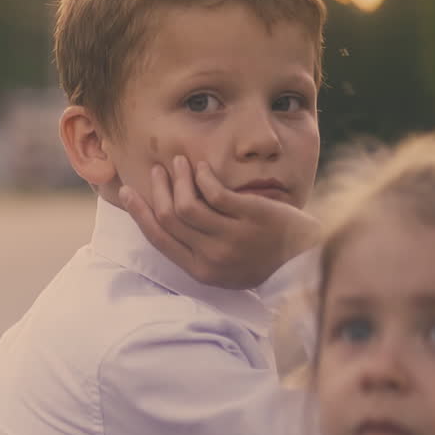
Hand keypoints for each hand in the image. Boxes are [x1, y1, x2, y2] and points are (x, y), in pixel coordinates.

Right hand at [119, 157, 319, 287]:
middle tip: (157, 170)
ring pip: (188, 205)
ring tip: (178, 162)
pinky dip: (203, 176)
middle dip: (158, 189)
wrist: (307, 256)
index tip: (128, 192)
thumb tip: (166, 218)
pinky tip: (203, 167)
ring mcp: (233, 238)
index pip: (160, 239)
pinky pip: (215, 192)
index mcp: (202, 272)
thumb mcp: (226, 264)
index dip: (139, 213)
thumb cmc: (265, 256)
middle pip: (170, 218)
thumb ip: (199, 248)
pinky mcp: (251, 217)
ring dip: (178, 179)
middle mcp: (214, 258)